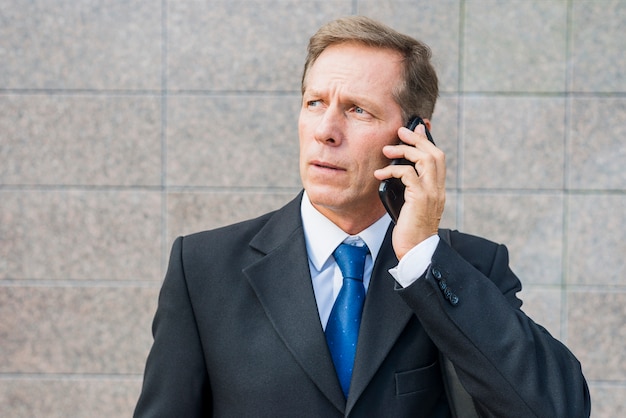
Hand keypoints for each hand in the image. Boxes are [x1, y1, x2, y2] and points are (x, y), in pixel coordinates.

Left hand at [374, 123, 445, 259]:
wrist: (416, 251)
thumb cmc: (410, 231)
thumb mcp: (411, 205)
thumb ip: (410, 189)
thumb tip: (396, 172)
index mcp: (437, 189)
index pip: (438, 158)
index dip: (428, 141)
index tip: (417, 128)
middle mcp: (438, 189)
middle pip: (434, 153)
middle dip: (417, 139)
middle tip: (401, 132)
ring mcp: (431, 193)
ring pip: (425, 159)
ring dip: (405, 150)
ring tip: (388, 149)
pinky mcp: (421, 198)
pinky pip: (408, 174)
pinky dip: (393, 170)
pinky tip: (380, 173)